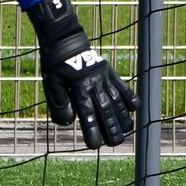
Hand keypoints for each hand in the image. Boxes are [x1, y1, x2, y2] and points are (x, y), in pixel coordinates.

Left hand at [27, 0, 137, 148]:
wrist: (66, 40)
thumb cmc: (56, 64)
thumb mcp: (51, 83)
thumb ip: (59, 103)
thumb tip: (68, 123)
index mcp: (79, 88)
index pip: (87, 114)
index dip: (92, 130)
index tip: (95, 145)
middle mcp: (95, 84)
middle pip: (106, 110)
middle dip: (111, 128)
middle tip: (115, 143)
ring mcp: (104, 78)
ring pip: (117, 101)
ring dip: (123, 117)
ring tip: (127, 132)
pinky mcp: (110, 72)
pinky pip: (123, 86)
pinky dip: (130, 97)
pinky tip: (135, 109)